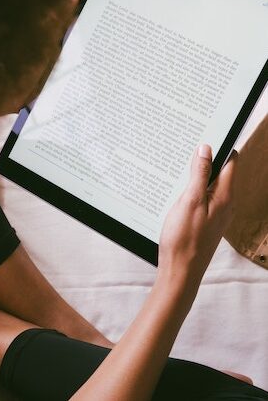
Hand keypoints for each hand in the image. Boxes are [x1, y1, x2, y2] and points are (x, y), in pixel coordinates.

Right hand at [159, 145, 236, 285]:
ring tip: (177, 169)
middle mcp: (225, 204)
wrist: (180, 271)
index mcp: (225, 196)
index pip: (231, 162)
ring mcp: (216, 214)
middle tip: (185, 150)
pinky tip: (176, 192)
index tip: (204, 136)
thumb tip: (206, 149)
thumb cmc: (184, 238)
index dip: (219, 147)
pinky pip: (202, 199)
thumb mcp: (189, 200)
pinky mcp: (205, 222)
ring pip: (209, 185)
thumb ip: (199, 173)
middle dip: (205, 159)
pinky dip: (192, 191)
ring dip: (196, 176)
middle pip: (220, 172)